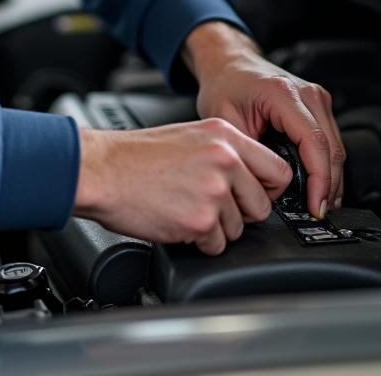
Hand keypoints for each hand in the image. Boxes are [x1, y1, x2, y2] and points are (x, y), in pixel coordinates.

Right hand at [73, 121, 292, 254]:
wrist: (102, 170)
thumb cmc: (136, 156)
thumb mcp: (189, 137)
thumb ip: (225, 153)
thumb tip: (250, 179)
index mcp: (224, 136)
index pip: (277, 169)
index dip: (269, 189)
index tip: (257, 196)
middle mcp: (224, 160)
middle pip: (261, 205)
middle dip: (240, 214)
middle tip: (212, 206)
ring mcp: (213, 190)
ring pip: (238, 228)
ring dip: (215, 228)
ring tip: (185, 208)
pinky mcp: (199, 220)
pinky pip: (216, 245)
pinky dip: (198, 241)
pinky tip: (177, 219)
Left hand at [182, 22, 344, 219]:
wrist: (229, 63)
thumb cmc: (224, 85)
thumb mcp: (224, 121)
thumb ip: (247, 153)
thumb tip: (265, 187)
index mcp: (283, 93)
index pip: (313, 142)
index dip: (318, 180)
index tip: (314, 206)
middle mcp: (307, 93)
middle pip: (331, 148)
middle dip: (328, 186)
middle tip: (317, 213)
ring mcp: (316, 98)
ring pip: (336, 147)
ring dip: (331, 179)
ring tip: (319, 205)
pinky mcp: (318, 105)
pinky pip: (330, 140)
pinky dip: (327, 165)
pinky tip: (320, 186)